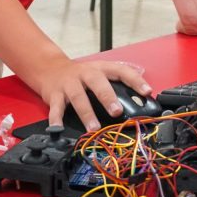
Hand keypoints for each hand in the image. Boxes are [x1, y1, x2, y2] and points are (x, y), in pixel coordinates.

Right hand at [29, 57, 150, 130]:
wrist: (50, 68)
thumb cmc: (81, 74)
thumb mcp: (100, 71)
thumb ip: (118, 77)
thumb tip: (142, 83)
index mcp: (101, 68)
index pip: (121, 71)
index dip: (135, 80)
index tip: (146, 91)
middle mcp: (86, 74)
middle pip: (98, 83)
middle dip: (107, 97)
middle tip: (117, 111)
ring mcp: (69, 84)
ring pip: (78, 97)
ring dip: (86, 113)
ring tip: (93, 128)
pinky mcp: (54, 94)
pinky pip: (55, 107)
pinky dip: (56, 118)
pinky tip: (58, 128)